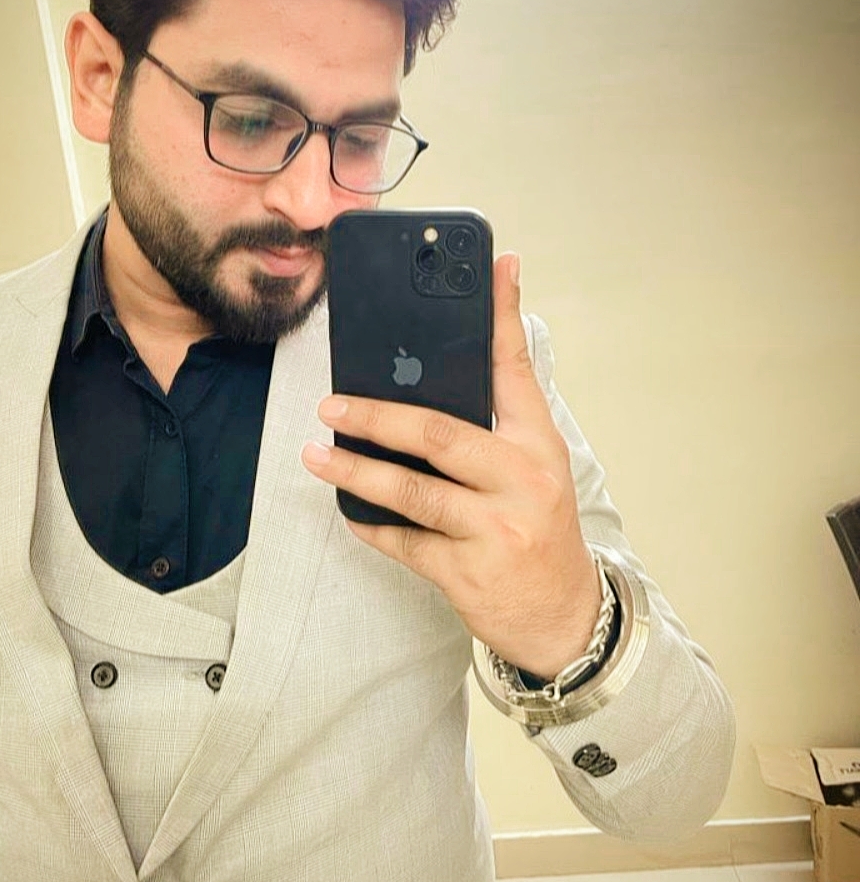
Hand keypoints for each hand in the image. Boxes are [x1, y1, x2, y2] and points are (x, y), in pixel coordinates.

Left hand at [301, 253, 600, 677]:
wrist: (563, 616)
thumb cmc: (539, 527)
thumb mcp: (536, 466)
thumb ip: (499, 417)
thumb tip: (450, 363)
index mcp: (539, 445)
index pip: (516, 369)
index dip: (504, 315)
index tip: (495, 265)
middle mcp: (523, 481)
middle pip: (441, 435)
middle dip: (378, 417)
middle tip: (331, 406)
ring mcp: (496, 529)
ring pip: (413, 492)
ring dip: (356, 472)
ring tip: (317, 455)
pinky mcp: (469, 573)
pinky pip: (406, 543)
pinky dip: (373, 526)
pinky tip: (349, 512)